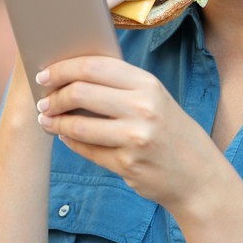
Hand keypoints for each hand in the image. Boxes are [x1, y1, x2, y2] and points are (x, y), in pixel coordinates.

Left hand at [35, 56, 220, 210]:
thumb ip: (121, 86)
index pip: (95, 66)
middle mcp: (143, 108)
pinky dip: (70, 142)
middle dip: (54, 96)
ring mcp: (135, 137)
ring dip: (56, 123)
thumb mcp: (155, 99)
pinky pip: (87, 150)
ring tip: (47, 121)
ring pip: (78, 125)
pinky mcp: (128, 164)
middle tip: (43, 102)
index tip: (45, 74)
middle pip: (81, 92)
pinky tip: (65, 137)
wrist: (198, 176)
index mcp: (148, 84)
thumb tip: (72, 76)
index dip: (63, 68)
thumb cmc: (171, 132)